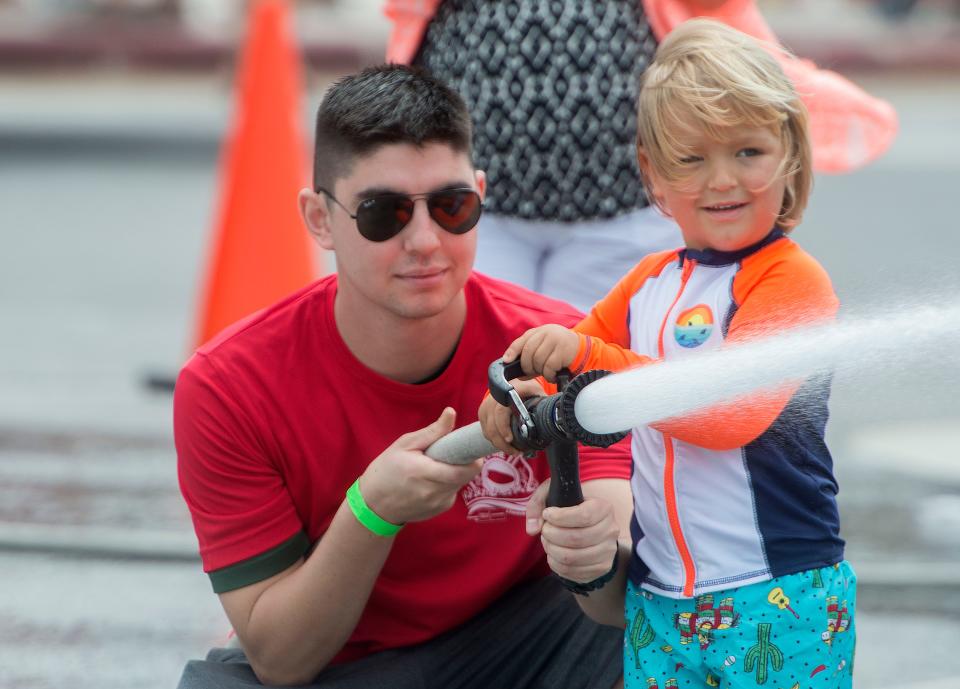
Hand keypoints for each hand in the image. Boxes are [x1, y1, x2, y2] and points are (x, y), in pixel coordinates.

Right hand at [359, 408, 482, 524]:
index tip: (469, 447)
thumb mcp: (405, 444)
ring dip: (454, 473)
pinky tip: (430, 481)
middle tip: (449, 453)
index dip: (473, 458)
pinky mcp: (439, 510)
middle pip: (465, 476)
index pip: (464, 470)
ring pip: (459, 484)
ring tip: (435, 466)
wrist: (373, 504)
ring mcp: (438, 504)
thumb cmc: (386, 469)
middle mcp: (434, 492)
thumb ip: (432, 431)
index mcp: (425, 473)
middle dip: (462, 462)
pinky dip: (447, 484)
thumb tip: (451, 413)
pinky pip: (451, 492)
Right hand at [478, 378, 545, 454]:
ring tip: (514, 452)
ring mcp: (487, 405)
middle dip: (503, 442)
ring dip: (499, 444)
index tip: (510, 440)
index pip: (500, 411)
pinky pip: (486, 431)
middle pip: (492, 424)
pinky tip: (506, 445)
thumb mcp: (538, 394)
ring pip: (488, 430)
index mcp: (510, 391)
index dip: (503, 427)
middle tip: (516, 452)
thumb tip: (553, 417)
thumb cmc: (530, 391)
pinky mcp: (483, 412)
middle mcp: (495, 397)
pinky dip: (495, 440)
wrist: (515, 385)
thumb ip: (543, 404)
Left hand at [503, 325, 579, 381]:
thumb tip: (519, 374)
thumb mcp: (544, 348)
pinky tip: (553, 375)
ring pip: (538, 360)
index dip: (512, 351)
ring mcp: (555, 340)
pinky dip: (549, 375)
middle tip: (532, 373)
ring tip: (547, 372)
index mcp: (539, 331)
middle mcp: (546, 332)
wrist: (581, 350)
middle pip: (528, 352)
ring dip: (540, 371)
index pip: (521, 341)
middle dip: (527, 366)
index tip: (507, 361)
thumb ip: (530, 356)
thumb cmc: (558, 352)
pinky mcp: (563, 350)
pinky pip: (549, 366)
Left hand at [526, 481, 618, 583]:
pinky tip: (553, 553)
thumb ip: (538, 504)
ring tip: (547, 542)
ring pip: (572, 557)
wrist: (590, 528)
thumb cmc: (570, 509)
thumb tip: (533, 528)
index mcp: (603, 508)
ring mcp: (608, 551)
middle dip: (552, 535)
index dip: (560, 517)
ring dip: (552, 550)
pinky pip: (572, 571)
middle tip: (544, 531)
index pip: (584, 516)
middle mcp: (610, 530)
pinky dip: (556, 563)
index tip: (547, 514)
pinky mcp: (601, 568)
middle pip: (576, 538)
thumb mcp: (554, 495)